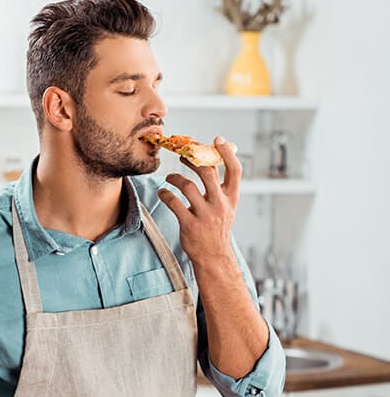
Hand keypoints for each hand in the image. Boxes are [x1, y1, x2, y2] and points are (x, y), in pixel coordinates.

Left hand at [157, 137, 240, 266]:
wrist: (214, 256)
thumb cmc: (217, 228)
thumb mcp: (227, 207)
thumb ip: (221, 188)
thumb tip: (212, 162)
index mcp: (231, 198)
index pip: (235, 170)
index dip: (227, 153)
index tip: (217, 140)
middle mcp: (220, 204)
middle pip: (207, 173)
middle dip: (193, 160)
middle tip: (183, 156)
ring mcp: (205, 215)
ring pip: (188, 186)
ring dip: (175, 178)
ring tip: (169, 178)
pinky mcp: (190, 224)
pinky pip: (174, 202)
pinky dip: (165, 194)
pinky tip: (162, 193)